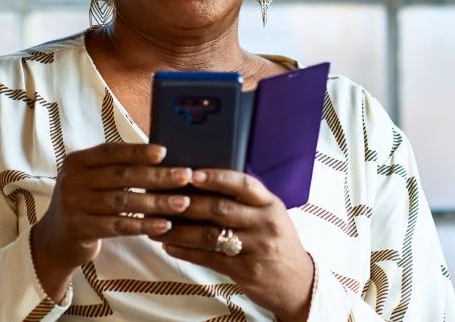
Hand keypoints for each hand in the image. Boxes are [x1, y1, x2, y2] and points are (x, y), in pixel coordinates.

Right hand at [30, 143, 192, 301]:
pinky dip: (144, 225)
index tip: (165, 152)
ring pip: (122, 202)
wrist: (54, 240)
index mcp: (77, 161)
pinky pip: (118, 226)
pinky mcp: (79, 230)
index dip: (137, 151)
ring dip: (156, 202)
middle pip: (121, 176)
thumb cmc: (84, 203)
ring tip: (183, 203)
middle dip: (156, 176)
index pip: (111, 151)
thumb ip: (116, 168)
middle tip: (185, 176)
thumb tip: (161, 156)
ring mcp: (73, 206)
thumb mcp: (91, 180)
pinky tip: (164, 225)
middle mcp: (72, 181)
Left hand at [149, 169, 313, 321]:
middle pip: (220, 209)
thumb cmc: (278, 243)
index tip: (192, 173)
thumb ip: (247, 202)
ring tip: (157, 225)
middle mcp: (264, 224)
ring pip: (210, 235)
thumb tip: (206, 184)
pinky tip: (169, 245)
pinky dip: (186, 251)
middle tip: (163, 198)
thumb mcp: (272, 216)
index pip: (243, 185)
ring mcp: (254, 248)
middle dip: (188, 203)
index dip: (216, 178)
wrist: (296, 282)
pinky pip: (208, 258)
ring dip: (179, 229)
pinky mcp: (244, 270)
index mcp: (270, 205)